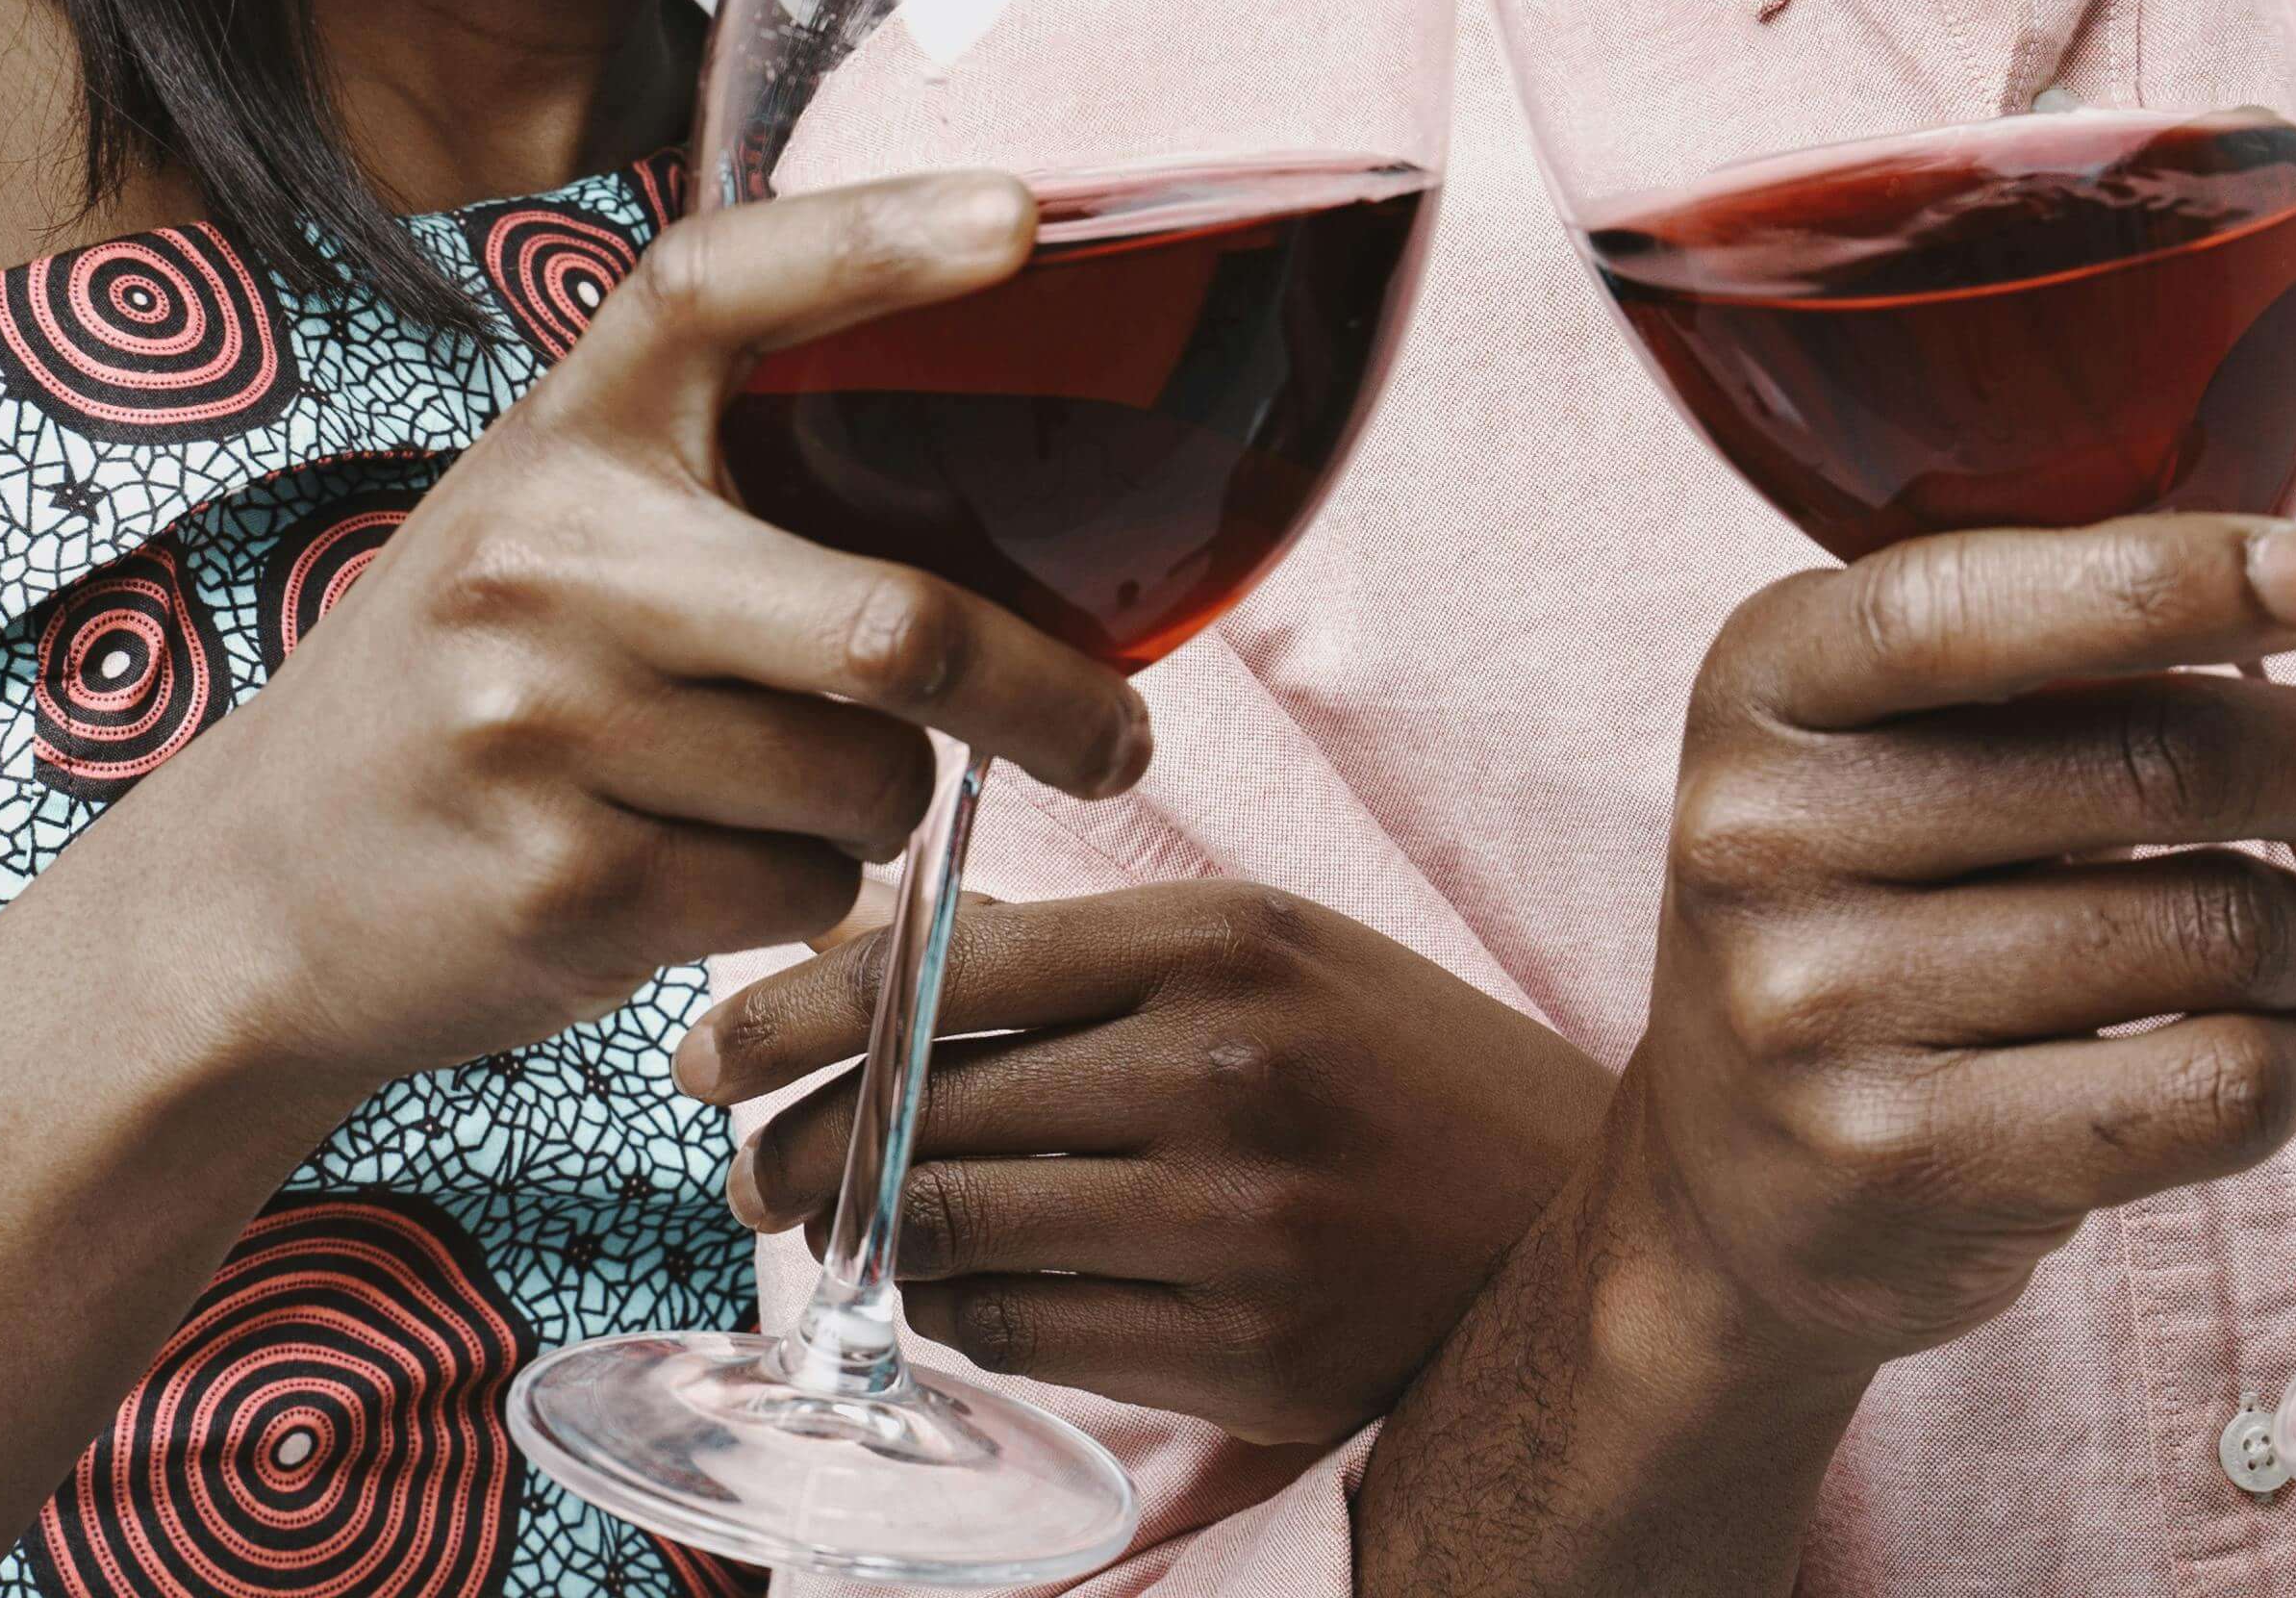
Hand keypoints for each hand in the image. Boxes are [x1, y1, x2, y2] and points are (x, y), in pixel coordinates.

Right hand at [97, 174, 1152, 1089]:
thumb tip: (992, 464)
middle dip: (1043, 691)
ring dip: (871, 806)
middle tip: (1117, 730)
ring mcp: (546, 728)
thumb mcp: (546, 530)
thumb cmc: (462, 688)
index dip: (876, 239)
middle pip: (890, 624)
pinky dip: (798, 894)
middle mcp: (548, 560)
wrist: (252, 893)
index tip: (1025, 219)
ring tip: (761, 791)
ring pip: (863, 781)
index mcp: (557, 436)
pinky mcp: (565, 888)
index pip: (715, 286)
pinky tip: (694, 869)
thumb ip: (713, 480)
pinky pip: (798, 893)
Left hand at [678, 883, 1611, 1446]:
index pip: (946, 970)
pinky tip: (954, 1288)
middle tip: (741, 1161)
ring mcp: (1233, 1225)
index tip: (712, 1043)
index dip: (797, 1009)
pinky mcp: (1246, 1353)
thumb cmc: (1401, 1067)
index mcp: (1220, 942)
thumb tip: (876, 967)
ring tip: (833, 1229)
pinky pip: (1029, 1337)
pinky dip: (962, 1314)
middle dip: (799, 1148)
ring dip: (867, 1240)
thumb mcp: (1270, 952)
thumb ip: (1091, 956)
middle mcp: (1218, 1075)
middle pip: (927, 1112)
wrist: (1583, 1213)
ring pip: (958, 1234)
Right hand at [1600, 515, 2295, 1379]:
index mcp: (1764, 681)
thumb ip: (2034, 662)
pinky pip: (2207, 1090)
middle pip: (2154, 763)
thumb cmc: (1867, 917)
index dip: (2185, 575)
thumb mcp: (1876, 748)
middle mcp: (1769, 832)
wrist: (1729, 1183)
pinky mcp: (1906, 1158)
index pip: (1982, 603)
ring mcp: (1822, 1005)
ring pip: (2209, 933)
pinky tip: (2286, 1050)